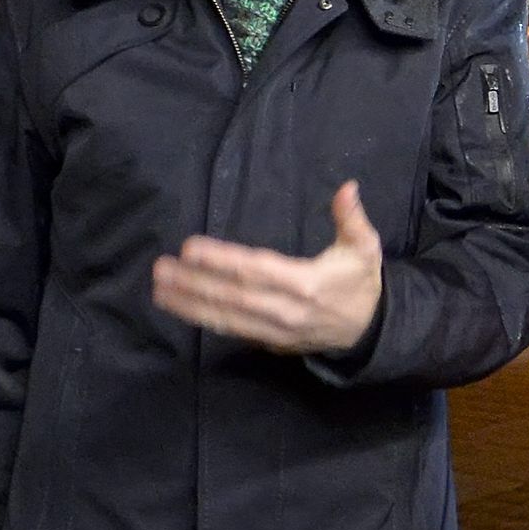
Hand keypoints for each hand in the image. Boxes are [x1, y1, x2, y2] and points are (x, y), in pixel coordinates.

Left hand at [151, 181, 383, 353]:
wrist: (369, 332)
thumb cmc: (360, 283)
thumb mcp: (366, 248)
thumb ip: (352, 218)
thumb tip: (347, 187)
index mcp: (306, 283)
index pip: (256, 270)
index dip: (221, 260)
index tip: (189, 248)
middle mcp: (286, 311)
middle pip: (233, 296)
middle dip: (193, 283)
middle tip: (160, 269)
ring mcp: (276, 331)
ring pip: (227, 318)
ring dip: (189, 305)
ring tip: (159, 290)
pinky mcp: (270, 343)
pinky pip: (233, 332)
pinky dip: (205, 320)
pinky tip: (180, 307)